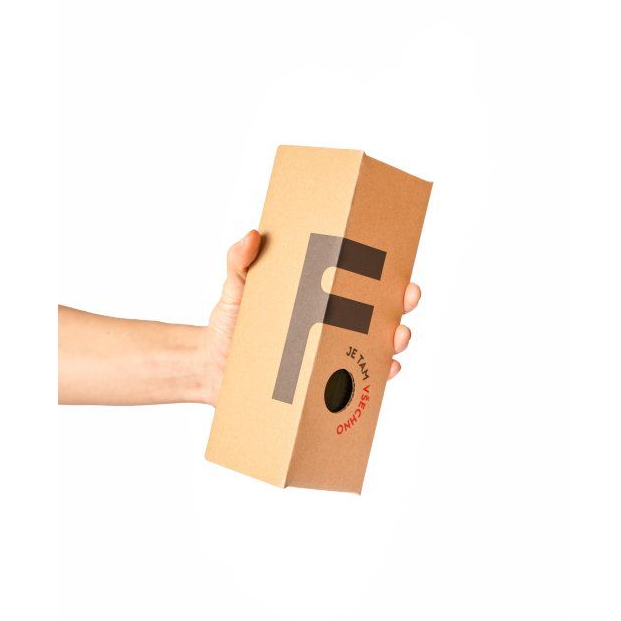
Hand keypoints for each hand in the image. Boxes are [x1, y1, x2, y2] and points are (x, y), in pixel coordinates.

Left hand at [204, 230, 421, 403]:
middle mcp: (333, 326)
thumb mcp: (237, 287)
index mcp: (321, 296)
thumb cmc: (230, 324)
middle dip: (403, 303)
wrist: (213, 368)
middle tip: (408, 296)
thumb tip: (253, 234)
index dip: (388, 274)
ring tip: (397, 336)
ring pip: (378, 346)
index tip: (400, 267)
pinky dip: (378, 377)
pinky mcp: (323, 385)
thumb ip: (240, 261)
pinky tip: (386, 369)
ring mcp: (331, 356)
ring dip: (396, 340)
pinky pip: (360, 382)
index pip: (362, 281)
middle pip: (381, 312)